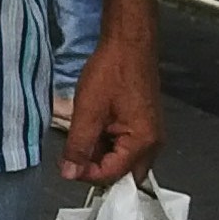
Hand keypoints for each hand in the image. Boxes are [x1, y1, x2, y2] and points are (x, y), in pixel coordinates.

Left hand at [61, 34, 161, 183]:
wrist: (128, 44)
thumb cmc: (111, 72)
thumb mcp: (88, 111)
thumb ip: (79, 146)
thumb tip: (70, 174)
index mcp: (143, 142)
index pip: (113, 175)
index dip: (86, 174)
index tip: (65, 165)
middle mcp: (152, 143)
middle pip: (120, 172)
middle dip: (95, 166)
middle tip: (73, 152)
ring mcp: (149, 134)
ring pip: (121, 160)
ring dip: (99, 154)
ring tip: (82, 133)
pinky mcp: (142, 125)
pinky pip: (123, 145)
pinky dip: (105, 142)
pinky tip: (92, 127)